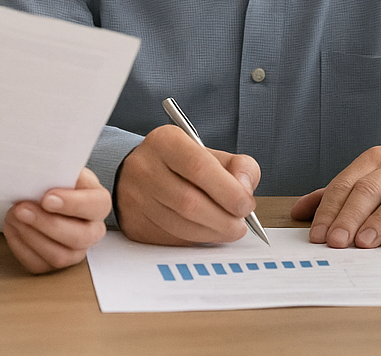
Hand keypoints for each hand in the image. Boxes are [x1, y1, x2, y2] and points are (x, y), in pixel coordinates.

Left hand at [3, 167, 109, 272]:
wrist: (45, 194)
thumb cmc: (56, 181)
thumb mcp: (63, 169)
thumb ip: (60, 169)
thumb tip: (45, 169)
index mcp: (99, 203)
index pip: (96, 206)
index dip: (73, 204)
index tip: (47, 198)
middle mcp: (93, 231)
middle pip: (79, 237)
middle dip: (47, 224)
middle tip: (22, 208)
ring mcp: (75, 251)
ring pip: (59, 256)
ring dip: (32, 236)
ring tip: (14, 216)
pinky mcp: (53, 263)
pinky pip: (39, 265)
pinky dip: (21, 247)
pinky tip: (12, 228)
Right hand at [114, 124, 259, 244]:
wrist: (138, 173)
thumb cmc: (180, 164)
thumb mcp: (210, 153)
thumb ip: (238, 166)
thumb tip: (245, 189)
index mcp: (166, 142)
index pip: (199, 167)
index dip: (228, 191)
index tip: (245, 204)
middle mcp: (145, 168)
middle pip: (189, 202)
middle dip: (224, 219)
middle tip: (240, 223)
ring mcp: (136, 198)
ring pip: (181, 225)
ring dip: (213, 233)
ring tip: (228, 228)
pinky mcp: (135, 224)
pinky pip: (172, 238)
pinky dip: (197, 239)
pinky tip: (207, 232)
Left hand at [289, 132, 380, 248]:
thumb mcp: (373, 173)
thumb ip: (338, 193)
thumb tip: (298, 211)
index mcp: (376, 160)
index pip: (347, 183)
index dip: (330, 209)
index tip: (316, 234)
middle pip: (370, 189)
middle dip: (349, 216)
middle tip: (335, 243)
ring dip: (380, 221)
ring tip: (364, 244)